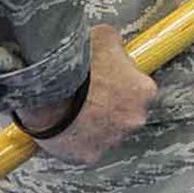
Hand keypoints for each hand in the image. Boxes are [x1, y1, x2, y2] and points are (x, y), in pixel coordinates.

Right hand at [16, 25, 156, 164]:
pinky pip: (86, 149)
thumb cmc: (77, 64)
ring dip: (95, 125)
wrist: (49, 91)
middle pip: (126, 114)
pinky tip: (66, 127)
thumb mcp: (104, 37)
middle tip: (89, 98)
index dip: (121, 85)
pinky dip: (78, 141)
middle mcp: (135, 118)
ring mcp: (113, 139)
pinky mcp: (91, 155)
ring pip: (107, 133)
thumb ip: (117, 45)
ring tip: (74, 111)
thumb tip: (115, 45)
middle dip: (110, 108)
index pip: (139, 90)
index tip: (107, 83)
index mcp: (144, 91)